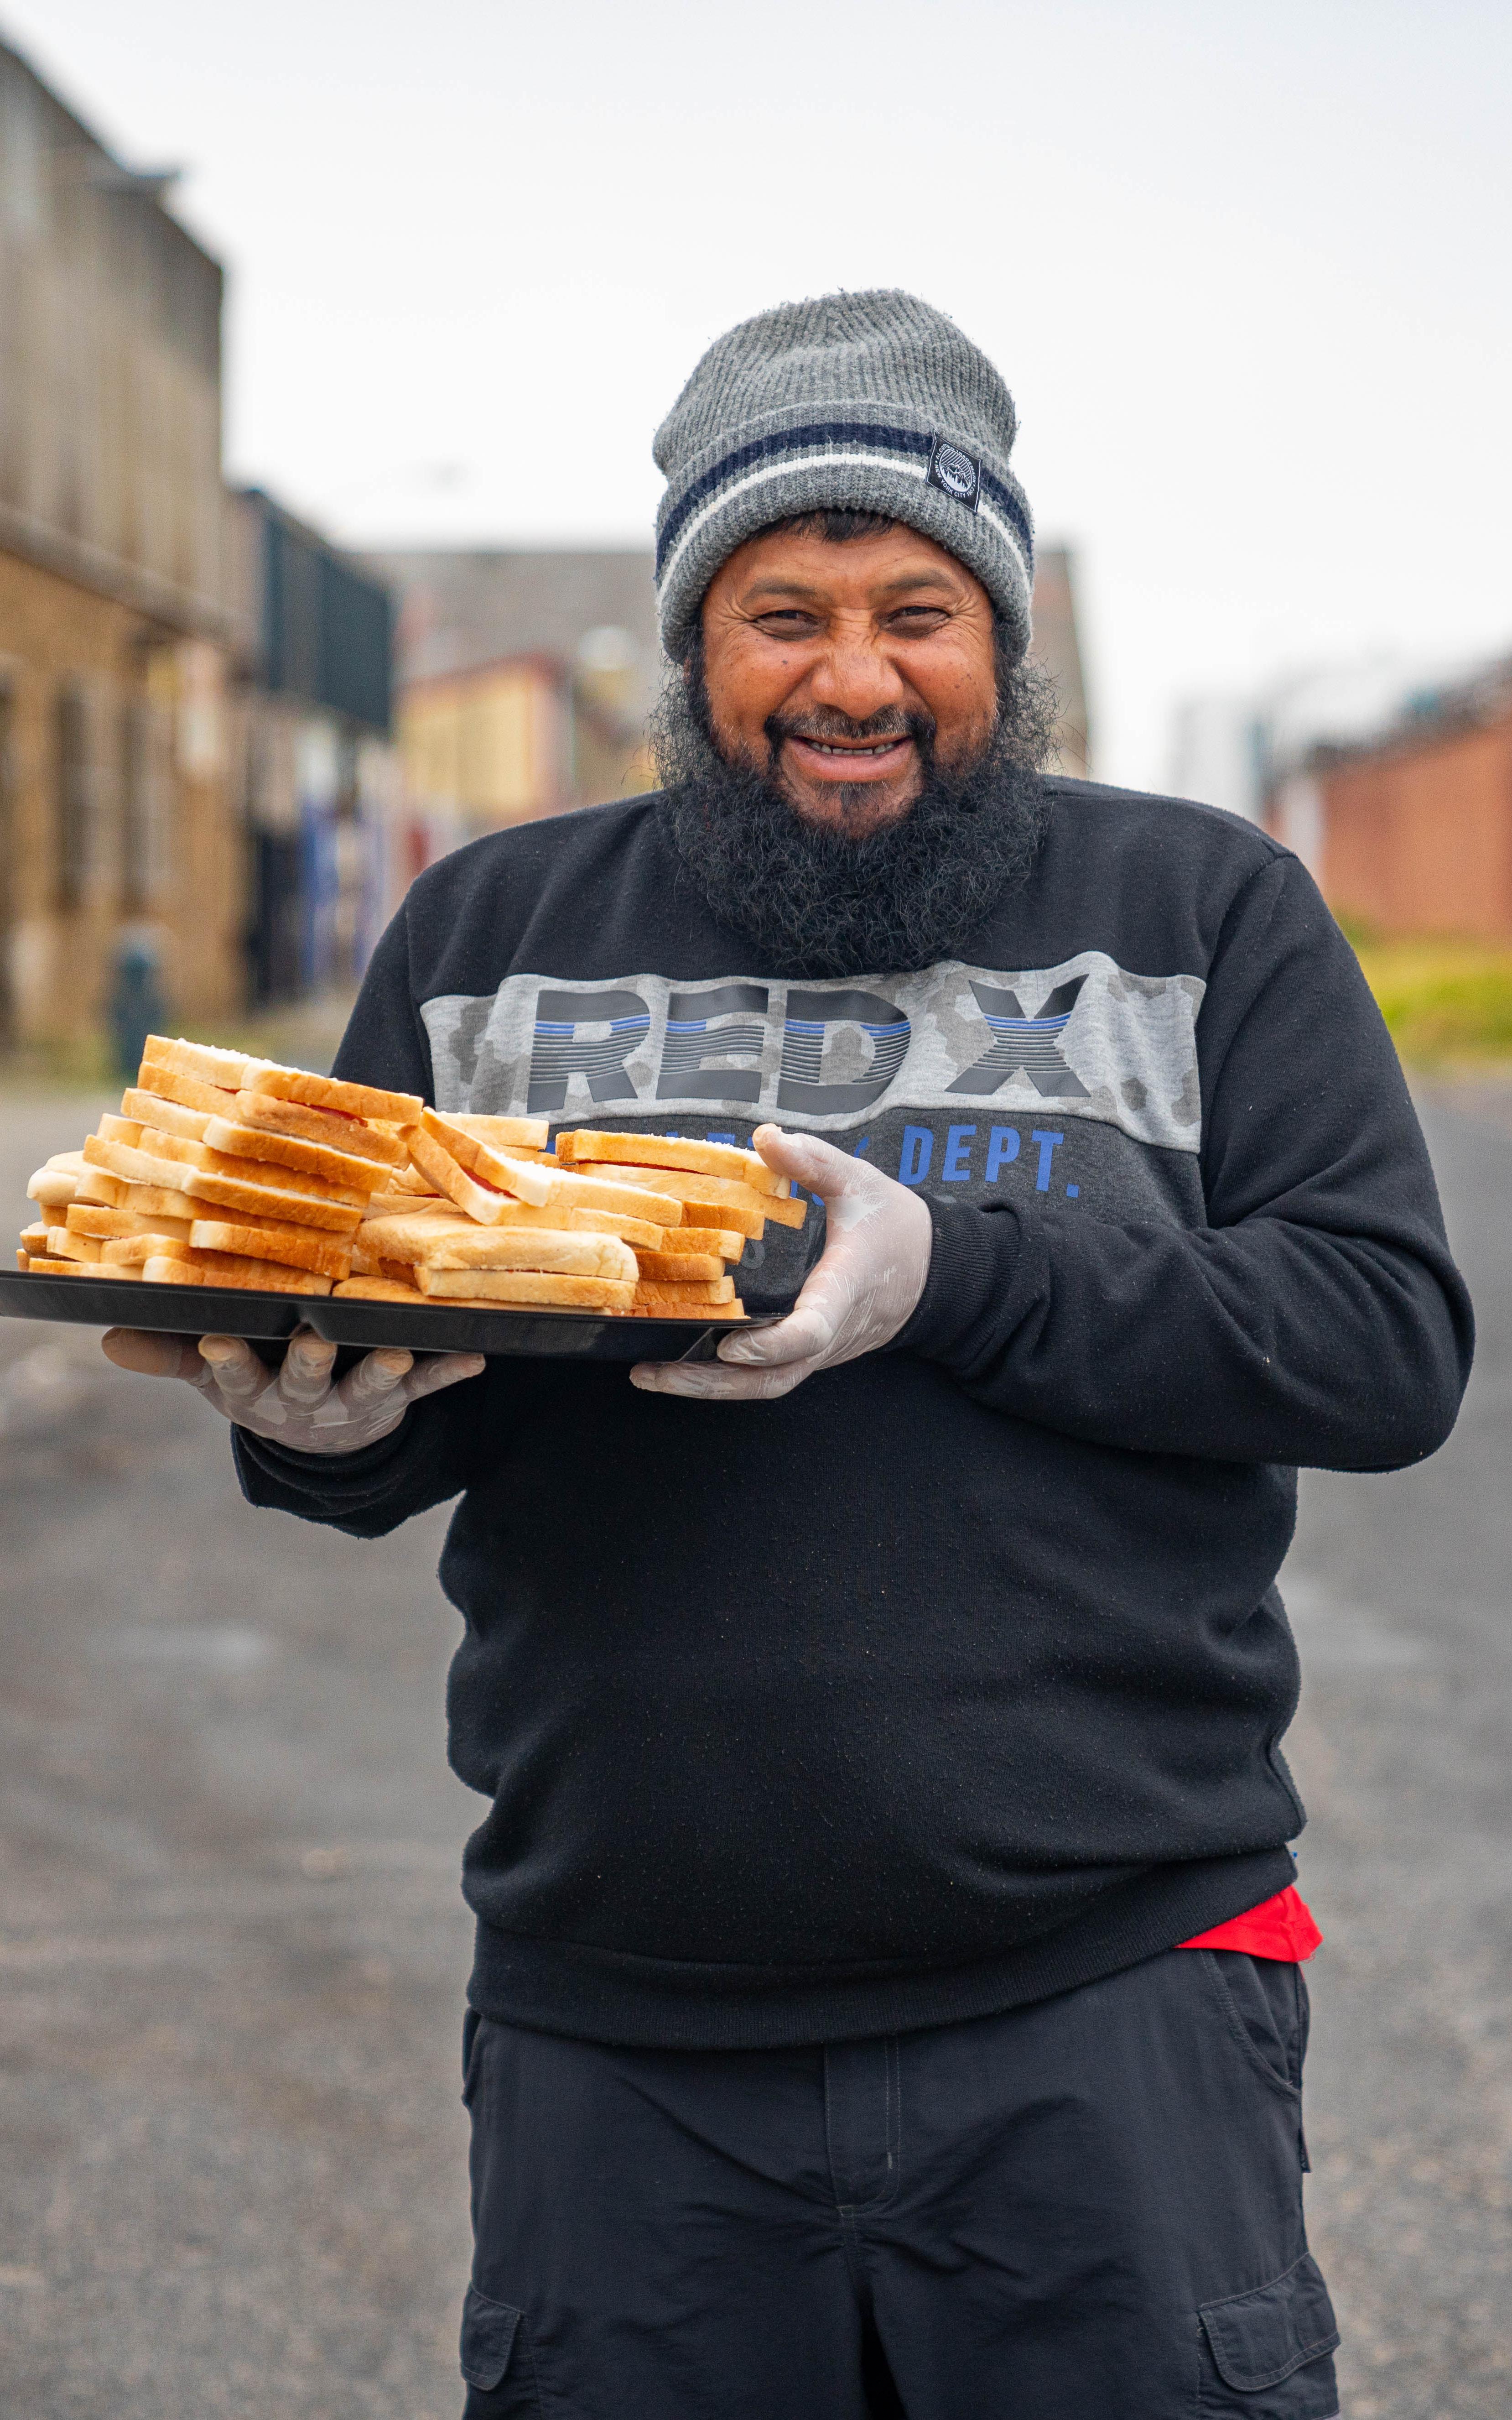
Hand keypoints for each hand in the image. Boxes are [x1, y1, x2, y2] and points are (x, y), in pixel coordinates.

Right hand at [101, 1325, 484, 1452]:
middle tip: (312, 1340)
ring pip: (367, 1391)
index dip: (225, 1361)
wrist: (316, 1436)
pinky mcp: (394, 1401)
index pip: (232, 1376)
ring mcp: (351, 1404)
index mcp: (254, 1392)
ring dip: (382, 1373)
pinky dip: (448, 1374)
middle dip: (306, 1364)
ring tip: (396, 1354)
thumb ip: (167, 1355)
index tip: (216, 1338)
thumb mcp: (210, 1373)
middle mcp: (303, 1403)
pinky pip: (424, 1389)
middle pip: (302, 1384)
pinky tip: (476, 1360)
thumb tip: (106, 1339)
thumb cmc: (258, 1381)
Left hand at [630, 1124, 931, 1402]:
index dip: (769, 1344)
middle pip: (771, 1378)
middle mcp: (830, 1333)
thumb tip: (766, 1137)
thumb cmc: (896, 1227)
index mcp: (843, 1290)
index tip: (729, 1341)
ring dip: (707, 1387)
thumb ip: (814, 1161)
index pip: (810, 1331)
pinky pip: (767, 1377)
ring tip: (651, 1375)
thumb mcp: (861, 1182)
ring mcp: (820, 1352)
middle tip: (651, 1372)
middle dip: (710, 1382)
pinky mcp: (811, 1355)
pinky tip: (681, 1364)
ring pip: (764, 1386)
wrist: (936, 1272)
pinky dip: (723, 1379)